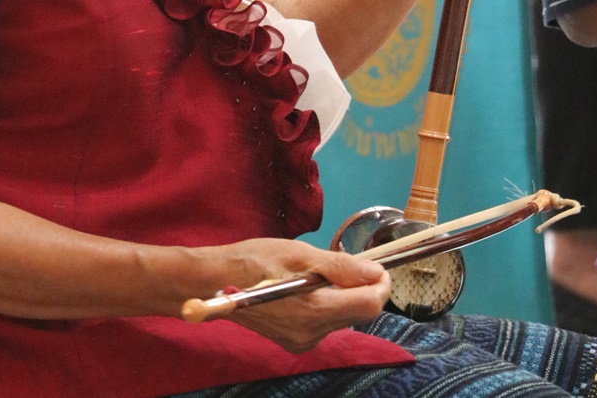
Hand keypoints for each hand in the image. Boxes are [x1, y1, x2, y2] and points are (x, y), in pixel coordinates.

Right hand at [198, 238, 389, 352]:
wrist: (215, 281)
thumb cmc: (254, 259)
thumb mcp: (298, 253)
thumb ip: (339, 266)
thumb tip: (375, 272)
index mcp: (314, 310)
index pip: (368, 306)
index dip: (381, 284)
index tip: (378, 265)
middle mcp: (312, 333)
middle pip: (357, 313)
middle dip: (360, 287)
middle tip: (346, 261)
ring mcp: (303, 341)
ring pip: (342, 317)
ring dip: (343, 294)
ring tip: (320, 271)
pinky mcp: (295, 342)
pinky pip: (325, 322)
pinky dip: (326, 303)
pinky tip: (307, 287)